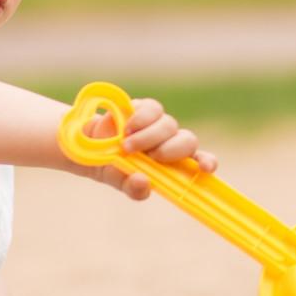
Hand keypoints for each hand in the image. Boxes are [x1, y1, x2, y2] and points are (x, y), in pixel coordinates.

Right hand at [77, 97, 216, 198]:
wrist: (89, 145)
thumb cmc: (112, 166)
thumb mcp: (120, 181)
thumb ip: (133, 188)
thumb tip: (143, 183)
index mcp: (174, 162)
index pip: (200, 160)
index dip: (207, 161)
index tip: (206, 168)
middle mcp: (171, 141)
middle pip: (188, 140)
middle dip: (172, 149)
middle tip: (152, 156)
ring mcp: (159, 123)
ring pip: (169, 125)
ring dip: (149, 137)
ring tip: (126, 146)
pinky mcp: (145, 108)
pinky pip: (152, 110)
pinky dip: (140, 120)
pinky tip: (126, 129)